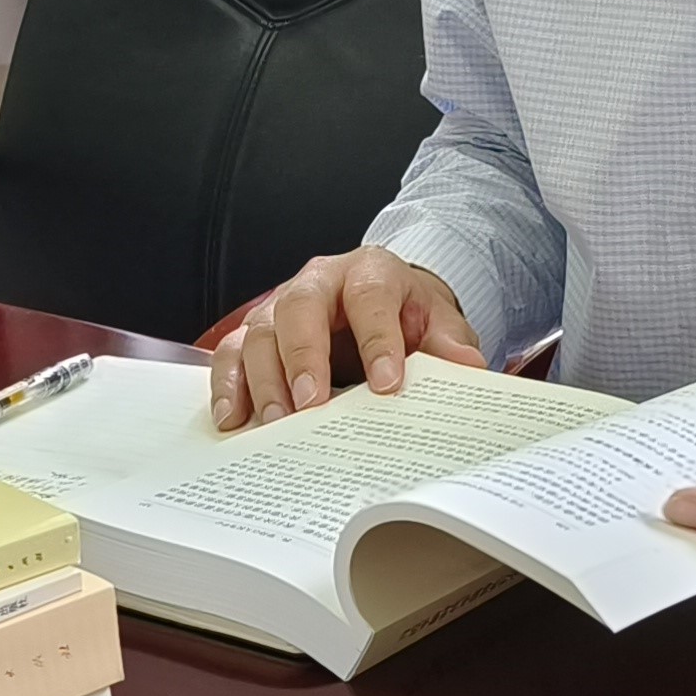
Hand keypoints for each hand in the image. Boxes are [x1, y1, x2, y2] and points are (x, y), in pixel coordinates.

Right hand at [213, 247, 482, 429]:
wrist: (383, 302)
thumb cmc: (406, 314)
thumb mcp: (438, 322)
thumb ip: (449, 343)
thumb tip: (468, 366)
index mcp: (370, 271)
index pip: (370, 298)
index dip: (377, 340)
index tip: (386, 383)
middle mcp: (318, 281)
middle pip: (299, 309)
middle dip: (304, 357)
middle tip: (310, 405)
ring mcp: (280, 304)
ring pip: (259, 332)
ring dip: (263, 380)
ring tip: (275, 423)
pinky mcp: (255, 330)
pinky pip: (230, 352)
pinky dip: (227, 385)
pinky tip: (233, 419)